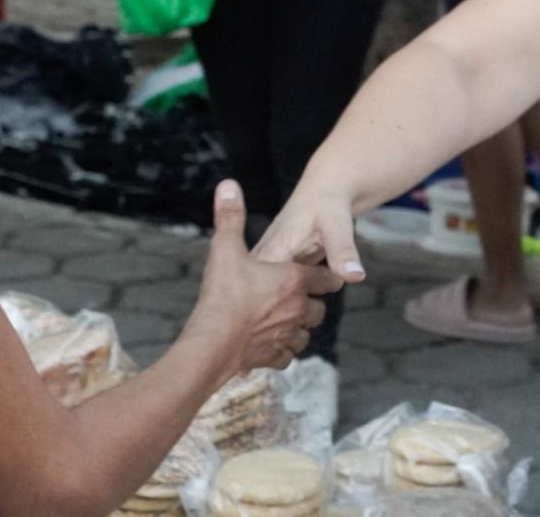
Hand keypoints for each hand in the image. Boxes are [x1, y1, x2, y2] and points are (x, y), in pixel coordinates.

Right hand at [183, 181, 343, 376]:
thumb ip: (230, 217)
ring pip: (304, 334)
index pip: (324, 279)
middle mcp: (296, 310)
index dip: (326, 277)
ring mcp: (286, 336)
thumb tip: (228, 183)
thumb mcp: (225, 250)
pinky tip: (270, 343)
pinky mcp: (273, 357)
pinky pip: (287, 355)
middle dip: (311, 303)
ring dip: (298, 328)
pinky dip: (282, 349)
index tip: (327, 276)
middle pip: (317, 309)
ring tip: (284, 321)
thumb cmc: (222, 295)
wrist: (213, 345)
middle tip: (299, 297)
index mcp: (291, 281)